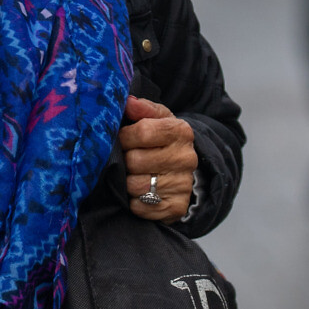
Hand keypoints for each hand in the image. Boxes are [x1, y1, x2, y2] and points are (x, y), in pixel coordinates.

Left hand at [119, 94, 197, 222]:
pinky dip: (134, 201)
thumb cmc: (163, 141)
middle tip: (126, 159)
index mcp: (181, 131)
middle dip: (125, 160)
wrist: (183, 171)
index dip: (125, 136)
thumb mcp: (157, 119)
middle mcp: (186, 158)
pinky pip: (141, 207)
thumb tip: (128, 102)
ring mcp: (183, 184)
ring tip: (131, 175)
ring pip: (136, 185)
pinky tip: (138, 192)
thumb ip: (142, 108)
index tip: (122, 139)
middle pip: (136, 161)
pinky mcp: (176, 207)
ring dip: (126, 181)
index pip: (143, 131)